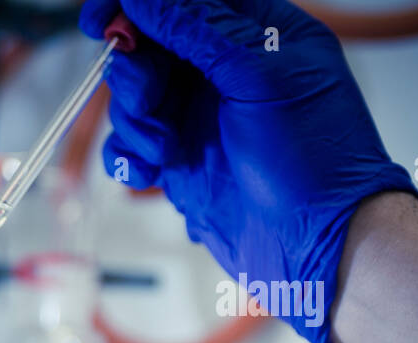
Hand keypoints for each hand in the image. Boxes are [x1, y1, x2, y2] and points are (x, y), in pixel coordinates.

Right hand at [79, 0, 417, 342]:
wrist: (316, 244)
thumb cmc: (315, 160)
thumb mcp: (259, 79)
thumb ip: (197, 31)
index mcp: (256, 33)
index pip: (185, 1)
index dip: (139, 6)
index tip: (101, 18)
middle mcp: (223, 71)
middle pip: (148, 48)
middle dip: (135, 73)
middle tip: (148, 100)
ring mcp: (198, 118)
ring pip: (132, 98)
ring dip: (134, 123)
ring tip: (163, 151)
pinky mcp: (178, 162)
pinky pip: (129, 146)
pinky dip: (127, 157)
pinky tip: (149, 173)